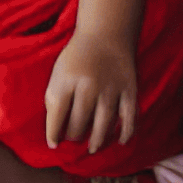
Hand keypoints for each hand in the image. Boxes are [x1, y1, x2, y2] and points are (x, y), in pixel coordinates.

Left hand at [41, 29, 136, 151]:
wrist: (106, 34)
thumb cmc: (77, 59)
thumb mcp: (59, 74)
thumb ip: (55, 100)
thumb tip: (55, 134)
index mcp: (66, 80)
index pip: (56, 116)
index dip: (53, 134)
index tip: (54, 144)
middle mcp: (88, 86)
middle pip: (79, 123)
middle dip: (74, 136)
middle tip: (74, 139)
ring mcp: (110, 89)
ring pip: (103, 125)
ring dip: (96, 141)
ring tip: (92, 148)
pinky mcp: (129, 90)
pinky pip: (129, 118)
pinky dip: (125, 133)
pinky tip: (120, 141)